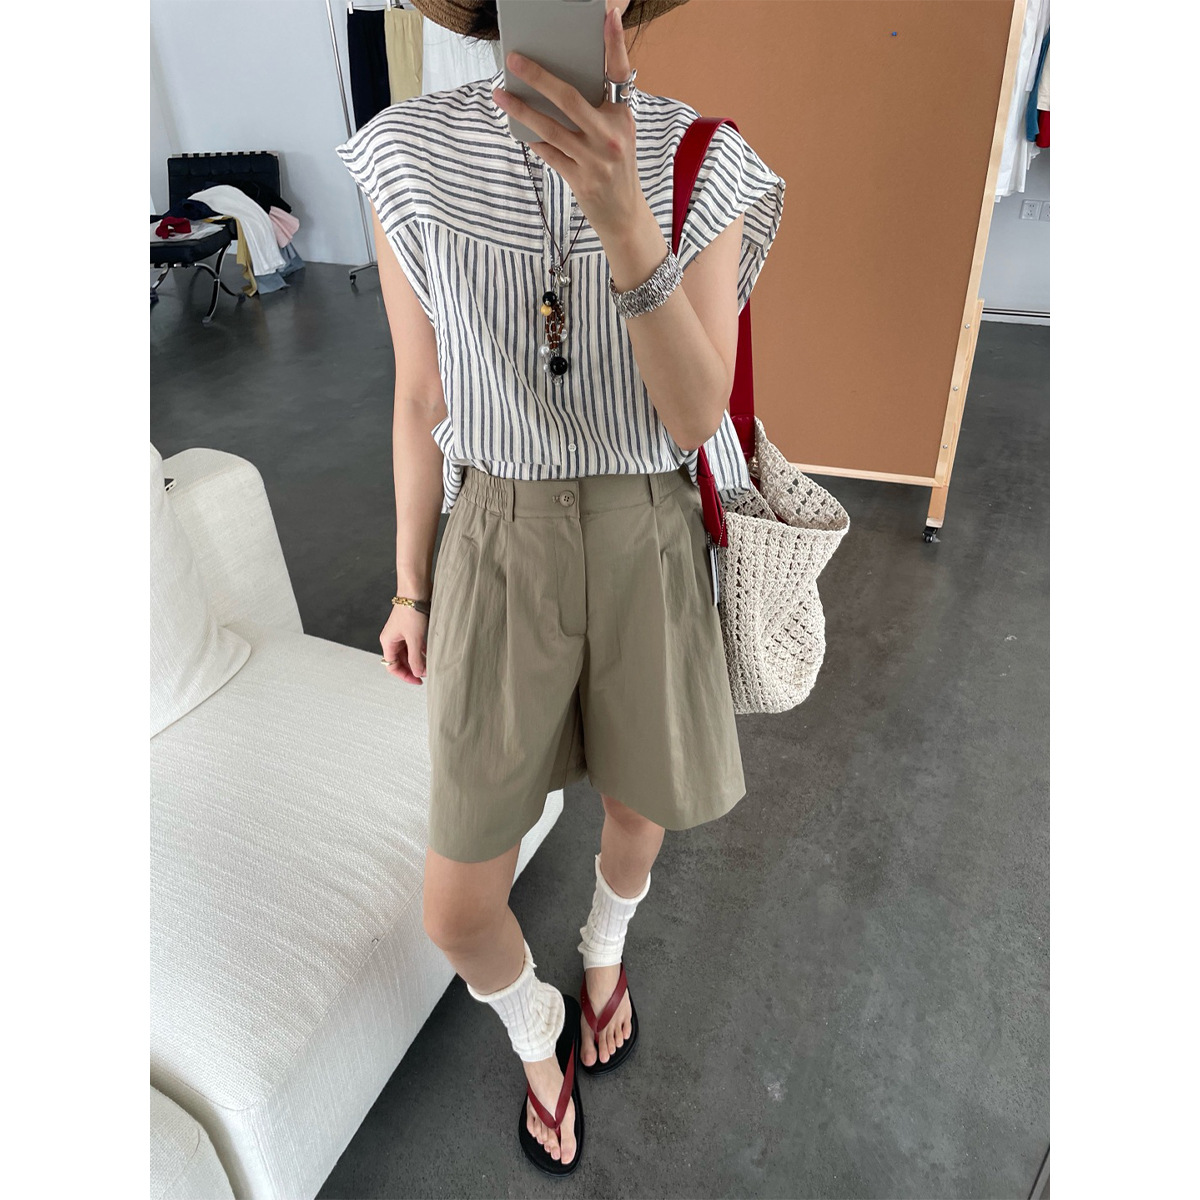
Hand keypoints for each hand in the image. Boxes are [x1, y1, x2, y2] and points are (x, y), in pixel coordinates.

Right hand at [380, 602, 427, 683]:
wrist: (416, 590)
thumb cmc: (411, 612)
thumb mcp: (415, 639)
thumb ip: (415, 658)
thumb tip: (417, 673)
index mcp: (388, 642)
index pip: (392, 666)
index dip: (405, 675)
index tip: (418, 680)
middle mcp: (392, 638)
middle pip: (401, 661)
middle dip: (413, 668)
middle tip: (427, 673)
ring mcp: (401, 633)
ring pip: (409, 653)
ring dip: (419, 659)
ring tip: (431, 664)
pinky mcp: (411, 627)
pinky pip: (415, 644)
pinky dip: (422, 650)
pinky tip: (431, 653)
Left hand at [493, 5, 645, 238]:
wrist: (624, 214)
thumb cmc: (616, 166)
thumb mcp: (617, 131)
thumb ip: (598, 105)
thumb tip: (560, 79)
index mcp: (623, 116)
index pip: (619, 72)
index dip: (614, 43)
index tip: (606, 14)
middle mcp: (612, 135)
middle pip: (570, 99)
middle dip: (539, 77)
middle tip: (515, 60)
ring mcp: (597, 160)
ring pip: (551, 128)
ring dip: (522, 109)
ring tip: (500, 94)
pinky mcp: (582, 180)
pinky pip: (549, 153)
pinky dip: (532, 138)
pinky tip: (516, 125)